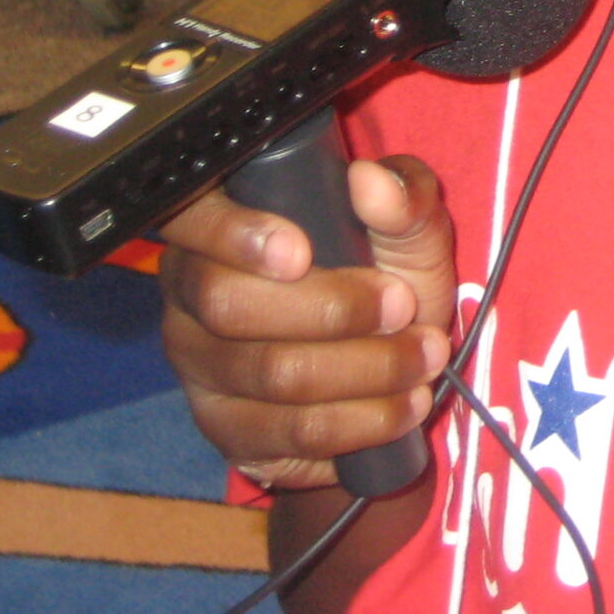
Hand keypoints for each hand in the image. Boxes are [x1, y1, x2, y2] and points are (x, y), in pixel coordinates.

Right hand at [158, 156, 457, 490]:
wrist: (388, 362)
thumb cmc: (384, 274)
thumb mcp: (407, 229)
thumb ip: (402, 195)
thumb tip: (372, 180)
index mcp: (216, 225)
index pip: (190, 220)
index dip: (234, 235)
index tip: (300, 252)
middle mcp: (190, 296)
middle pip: (229, 306)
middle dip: (331, 310)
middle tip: (403, 307)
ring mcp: (201, 369)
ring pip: (269, 374)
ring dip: (363, 369)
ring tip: (423, 358)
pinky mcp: (229, 430)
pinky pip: (289, 432)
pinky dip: (360, 422)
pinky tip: (402, 407)